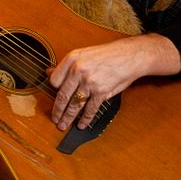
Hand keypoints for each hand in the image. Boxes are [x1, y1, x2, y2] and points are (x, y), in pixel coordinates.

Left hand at [49, 33, 180, 129]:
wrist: (130, 56)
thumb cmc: (107, 55)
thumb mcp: (84, 54)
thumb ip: (67, 65)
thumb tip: (50, 73)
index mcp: (72, 59)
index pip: (54, 80)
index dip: (53, 90)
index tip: (53, 97)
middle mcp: (78, 70)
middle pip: (63, 95)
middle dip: (57, 110)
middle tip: (54, 119)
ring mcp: (90, 82)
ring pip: (74, 105)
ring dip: (68, 118)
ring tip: (63, 125)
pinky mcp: (101, 92)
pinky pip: (90, 109)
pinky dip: (85, 119)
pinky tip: (81, 124)